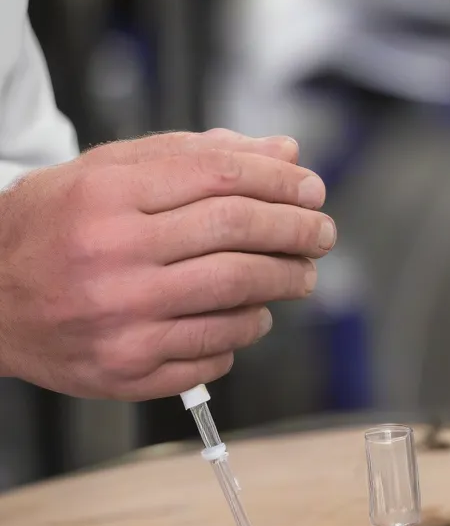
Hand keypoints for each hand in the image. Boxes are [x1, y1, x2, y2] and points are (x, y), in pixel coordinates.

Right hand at [0, 128, 335, 399]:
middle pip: (239, 238)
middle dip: (297, 234)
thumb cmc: (52, 229)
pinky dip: (244, 332)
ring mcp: (124, 321)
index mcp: (107, 197)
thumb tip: (284, 155)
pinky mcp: (130, 369)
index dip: (282, 184)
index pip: (223, 179)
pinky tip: (247, 316)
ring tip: (297, 276)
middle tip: (321, 235)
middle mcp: (115, 259)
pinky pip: (215, 352)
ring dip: (282, 285)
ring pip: (237, 299)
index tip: (312, 191)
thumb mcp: (108, 173)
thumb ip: (196, 157)